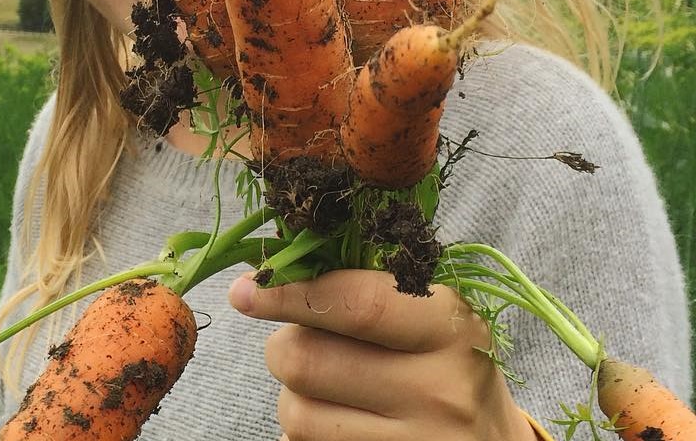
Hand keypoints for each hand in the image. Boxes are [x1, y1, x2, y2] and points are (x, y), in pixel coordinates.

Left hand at [229, 269, 534, 440]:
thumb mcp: (433, 314)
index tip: (246, 288)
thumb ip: (366, 285)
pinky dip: (305, 430)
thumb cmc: (446, 361)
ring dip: (293, 393)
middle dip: (284, 345)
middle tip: (302, 342)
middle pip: (306, 359)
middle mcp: (438, 390)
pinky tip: (338, 419)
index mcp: (449, 326)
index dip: (287, 291)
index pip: (353, 303)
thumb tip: (272, 271)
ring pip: (296, 411)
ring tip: (327, 385)